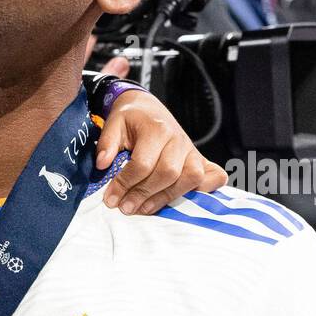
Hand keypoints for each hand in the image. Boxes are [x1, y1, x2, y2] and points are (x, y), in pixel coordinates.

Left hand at [96, 89, 226, 214]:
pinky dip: (205, 189)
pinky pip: (213, 176)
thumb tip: (102, 164)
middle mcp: (178, 139)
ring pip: (190, 178)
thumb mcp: (113, 123)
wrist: (148, 107)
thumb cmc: (131, 118)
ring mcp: (192, 149)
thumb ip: (107, 143)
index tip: (110, 198)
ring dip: (167, 197)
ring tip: (144, 209)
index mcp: (156, 129)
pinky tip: (184, 199)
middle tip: (125, 208)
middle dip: (144, 194)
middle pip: (168, 173)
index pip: (143, 163)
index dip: (126, 183)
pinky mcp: (200, 158)